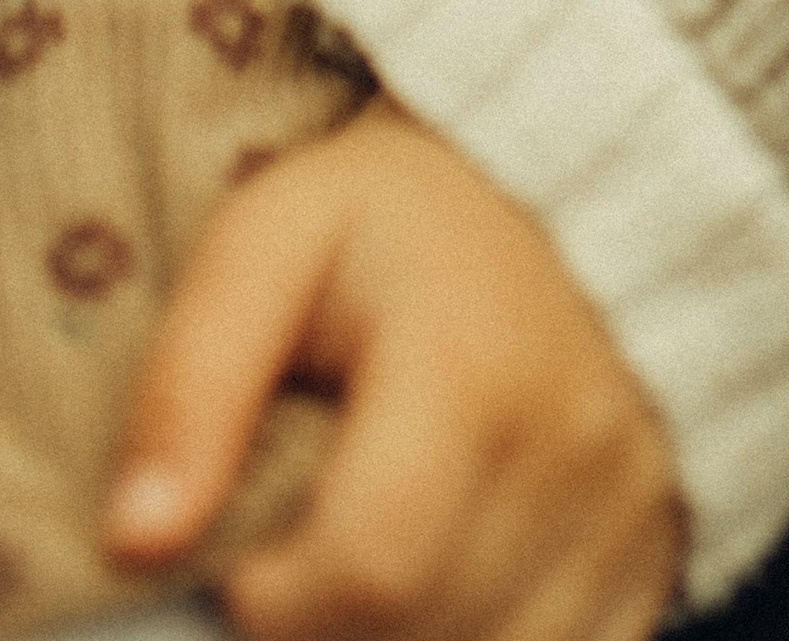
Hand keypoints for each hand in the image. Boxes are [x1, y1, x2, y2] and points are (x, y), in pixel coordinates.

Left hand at [103, 98, 682, 640]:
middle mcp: (575, 455)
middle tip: (296, 544)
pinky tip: (437, 585)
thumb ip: (193, 378)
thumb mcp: (271, 237)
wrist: (559, 192)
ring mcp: (627, 519)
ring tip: (363, 555)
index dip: (271, 596)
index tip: (242, 550)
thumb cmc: (391, 222)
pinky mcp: (654, 564)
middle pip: (420, 635)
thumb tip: (133, 542)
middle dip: (323, 626)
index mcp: (477, 370)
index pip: (370, 569)